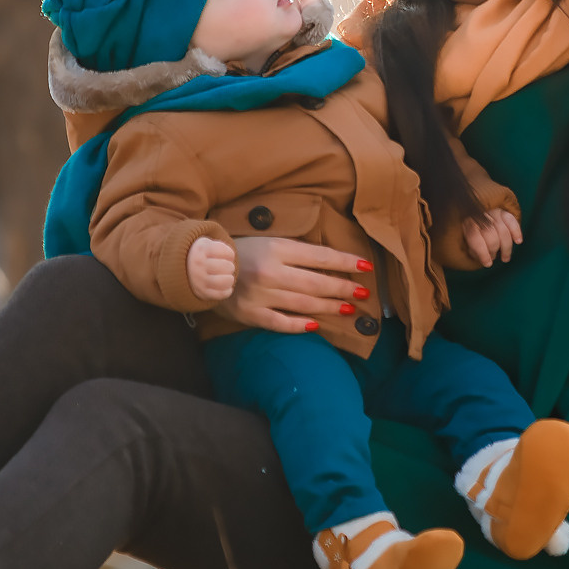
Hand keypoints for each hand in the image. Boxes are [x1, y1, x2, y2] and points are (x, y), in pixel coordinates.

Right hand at [186, 236, 237, 304]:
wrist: (181, 269)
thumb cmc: (202, 255)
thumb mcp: (206, 244)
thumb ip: (220, 248)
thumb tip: (231, 259)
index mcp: (201, 249)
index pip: (227, 252)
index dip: (230, 255)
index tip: (224, 257)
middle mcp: (198, 264)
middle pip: (227, 267)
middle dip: (230, 267)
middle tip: (225, 268)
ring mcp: (199, 279)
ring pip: (225, 281)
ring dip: (229, 279)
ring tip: (226, 277)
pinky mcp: (202, 292)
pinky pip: (222, 294)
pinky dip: (227, 291)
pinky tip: (225, 287)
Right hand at [219, 236, 372, 332]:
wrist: (203, 268)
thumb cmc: (243, 252)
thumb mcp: (270, 242)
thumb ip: (296, 253)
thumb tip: (331, 264)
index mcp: (276, 249)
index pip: (319, 256)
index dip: (344, 262)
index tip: (366, 267)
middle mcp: (270, 272)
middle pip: (315, 282)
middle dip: (342, 287)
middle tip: (363, 292)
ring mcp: (260, 295)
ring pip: (303, 304)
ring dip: (329, 307)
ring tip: (349, 308)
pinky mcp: (250, 315)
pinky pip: (280, 323)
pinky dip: (299, 326)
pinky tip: (316, 326)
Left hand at [461, 208, 522, 267]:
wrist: (478, 222)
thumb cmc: (475, 238)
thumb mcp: (470, 245)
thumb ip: (475, 252)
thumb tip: (487, 260)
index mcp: (468, 225)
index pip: (475, 238)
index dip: (482, 253)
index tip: (488, 264)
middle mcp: (480, 217)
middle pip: (491, 235)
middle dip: (493, 249)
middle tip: (494, 257)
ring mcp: (493, 213)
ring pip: (503, 231)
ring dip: (506, 247)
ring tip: (505, 258)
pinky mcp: (504, 213)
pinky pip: (512, 221)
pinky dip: (516, 232)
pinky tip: (518, 241)